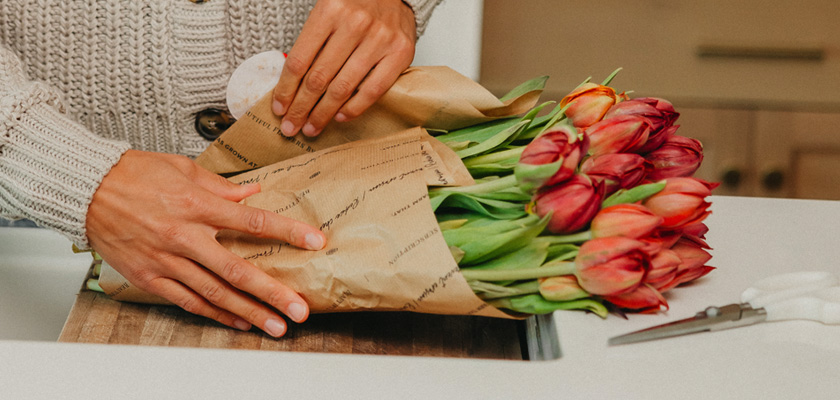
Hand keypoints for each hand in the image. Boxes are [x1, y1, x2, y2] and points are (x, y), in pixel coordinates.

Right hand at [85, 150, 325, 336]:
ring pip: (215, 293)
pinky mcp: (151, 277)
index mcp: (198, 205)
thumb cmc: (133, 174)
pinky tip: (238, 322)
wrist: (85, 189)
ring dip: (249, 312)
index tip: (315, 241)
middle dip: (273, 292)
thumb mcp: (182, 169)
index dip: (287, 232)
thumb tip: (254, 192)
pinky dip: (215, 314)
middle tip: (299, 310)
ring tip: (276, 327)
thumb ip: (222, 186)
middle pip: (238, 270)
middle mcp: (185, 236)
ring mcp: (167, 260)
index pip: (253, 221)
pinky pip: (188, 301)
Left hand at [272, 0, 416, 136]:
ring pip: (343, 88)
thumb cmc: (356, 4)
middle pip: (318, 78)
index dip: (286, 89)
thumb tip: (291, 85)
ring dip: (323, 113)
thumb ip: (312, 42)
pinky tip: (340, 116)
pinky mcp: (400, 53)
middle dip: (300, 108)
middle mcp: (354, 24)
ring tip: (312, 127)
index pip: (299, 60)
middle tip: (290, 126)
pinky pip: (373, 90)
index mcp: (329, 10)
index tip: (279, 108)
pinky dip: (354, 107)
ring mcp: (379, 39)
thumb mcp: (327, 10)